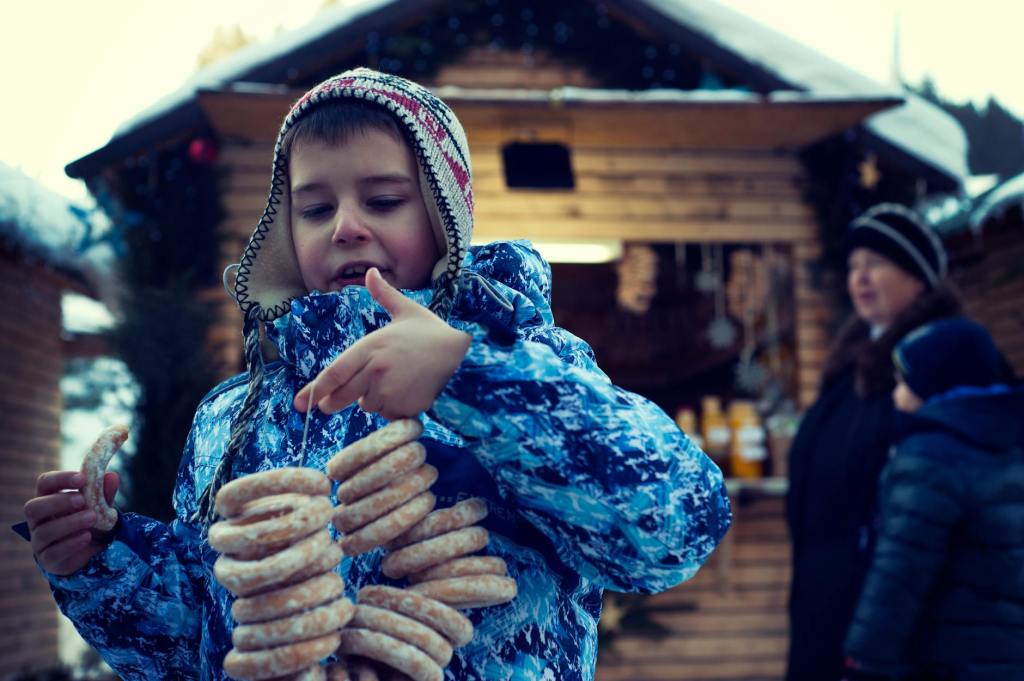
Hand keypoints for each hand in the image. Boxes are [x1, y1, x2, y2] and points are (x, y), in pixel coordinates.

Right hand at [23, 470, 119, 574]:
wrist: (92, 549)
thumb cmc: (90, 520)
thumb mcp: (98, 505)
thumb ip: (103, 492)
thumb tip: (112, 476)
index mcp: (48, 499)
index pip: (44, 483)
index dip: (60, 479)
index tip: (82, 478)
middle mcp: (39, 519)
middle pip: (33, 508)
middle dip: (58, 502)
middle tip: (82, 500)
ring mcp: (40, 540)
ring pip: (44, 531)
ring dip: (69, 523)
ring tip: (92, 517)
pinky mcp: (48, 559)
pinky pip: (53, 552)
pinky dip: (71, 543)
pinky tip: (87, 536)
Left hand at [294, 267, 470, 419]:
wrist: (466, 356)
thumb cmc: (434, 333)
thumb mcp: (407, 311)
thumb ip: (383, 295)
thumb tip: (370, 272)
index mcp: (371, 346)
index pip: (335, 372)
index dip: (315, 389)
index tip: (300, 402)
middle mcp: (376, 370)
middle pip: (343, 394)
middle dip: (332, 402)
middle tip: (325, 406)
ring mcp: (390, 391)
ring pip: (368, 405)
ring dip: (373, 400)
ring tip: (394, 383)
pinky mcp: (404, 407)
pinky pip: (388, 414)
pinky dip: (393, 409)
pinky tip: (408, 393)